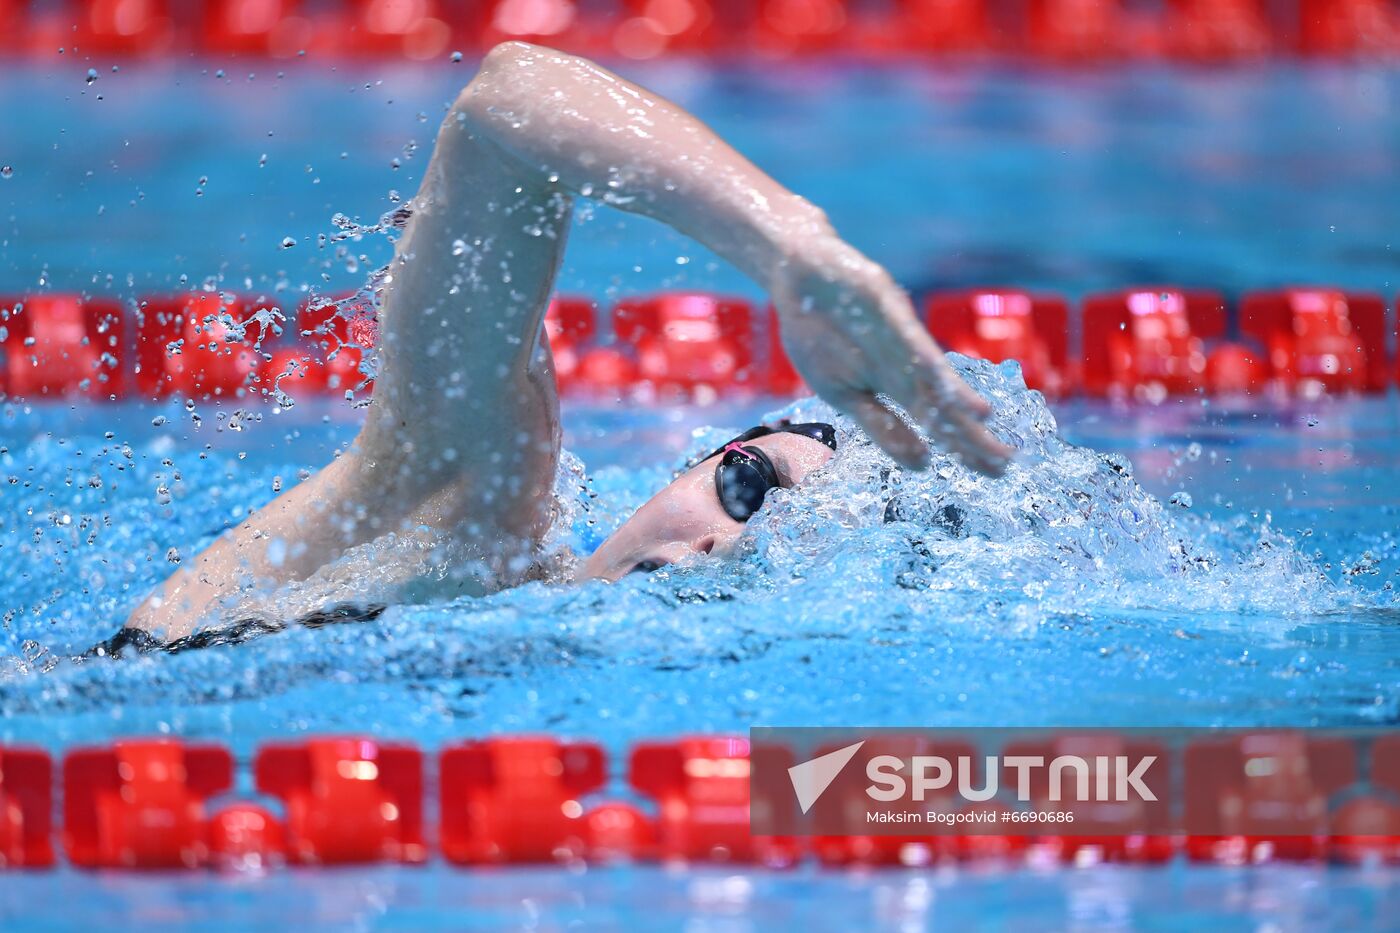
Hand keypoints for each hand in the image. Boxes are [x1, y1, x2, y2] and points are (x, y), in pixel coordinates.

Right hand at [769, 236, 1012, 474]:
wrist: (797, 273)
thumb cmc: (819, 333)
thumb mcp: (843, 393)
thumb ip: (881, 425)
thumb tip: (922, 464)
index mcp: (893, 387)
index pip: (936, 424)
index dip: (965, 448)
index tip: (994, 473)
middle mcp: (904, 367)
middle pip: (944, 410)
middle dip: (974, 441)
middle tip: (1007, 465)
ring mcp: (898, 342)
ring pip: (937, 386)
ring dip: (965, 414)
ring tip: (996, 441)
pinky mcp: (889, 315)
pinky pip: (916, 352)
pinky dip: (939, 377)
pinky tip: (971, 405)